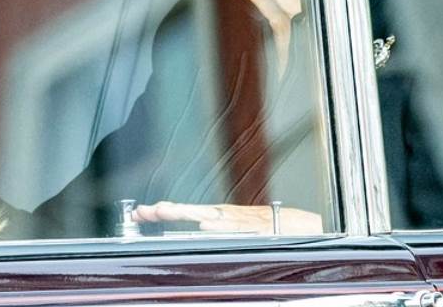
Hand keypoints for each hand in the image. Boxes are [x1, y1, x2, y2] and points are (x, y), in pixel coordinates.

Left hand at [132, 201, 322, 234]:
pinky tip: (208, 227)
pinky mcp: (257, 228)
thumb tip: (198, 231)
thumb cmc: (271, 228)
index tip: (138, 214)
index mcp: (219, 216)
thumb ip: (219, 231)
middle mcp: (226, 216)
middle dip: (166, 211)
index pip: (184, 213)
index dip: (161, 211)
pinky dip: (223, 226)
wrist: (304, 227)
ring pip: (208, 217)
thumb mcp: (240, 229)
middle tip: (145, 211)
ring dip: (186, 214)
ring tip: (166, 211)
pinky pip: (237, 227)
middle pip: (190, 211)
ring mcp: (240, 221)